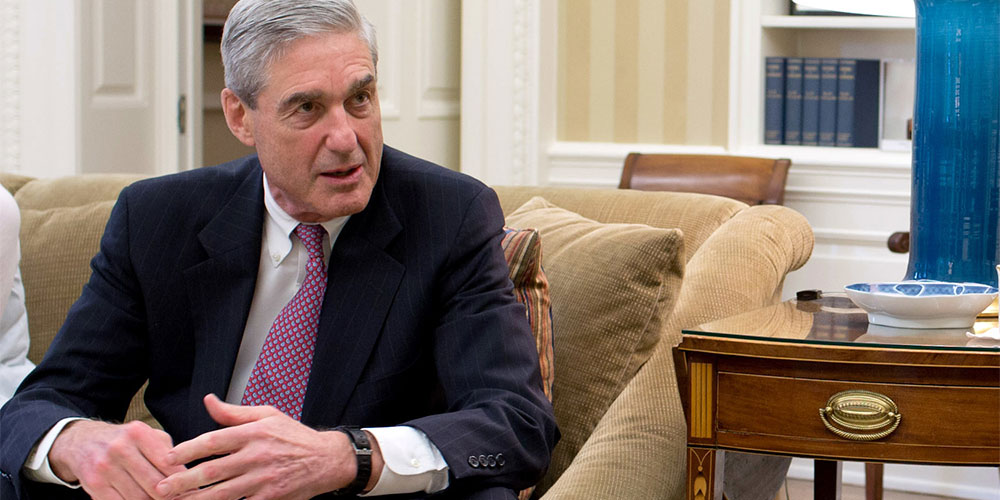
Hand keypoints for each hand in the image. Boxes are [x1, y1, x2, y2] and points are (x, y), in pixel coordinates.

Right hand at [48, 419, 185, 499]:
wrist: (82, 442)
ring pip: (138, 498)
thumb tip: (189, 477)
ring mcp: (105, 468)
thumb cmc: (124, 441)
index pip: (167, 463)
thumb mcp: (146, 436)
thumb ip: (168, 452)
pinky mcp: (94, 484)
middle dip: (170, 496)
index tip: (192, 489)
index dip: (182, 480)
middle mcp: (120, 448)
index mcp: (138, 433)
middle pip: (154, 484)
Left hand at [156, 394, 381, 499]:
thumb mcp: (268, 415)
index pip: (213, 440)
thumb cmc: (295, 436)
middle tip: (161, 487)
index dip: (187, 449)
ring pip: (222, 493)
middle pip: (212, 470)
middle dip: (183, 481)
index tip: (169, 457)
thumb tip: (208, 400)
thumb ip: (234, 412)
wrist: (327, 460)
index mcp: (253, 432)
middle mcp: (256, 455)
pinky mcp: (270, 498)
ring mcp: (263, 479)